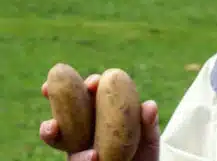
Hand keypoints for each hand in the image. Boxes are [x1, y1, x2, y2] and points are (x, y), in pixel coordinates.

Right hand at [39, 74, 159, 160]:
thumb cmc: (143, 151)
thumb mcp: (148, 136)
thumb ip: (148, 123)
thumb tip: (149, 106)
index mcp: (101, 114)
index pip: (91, 95)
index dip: (88, 85)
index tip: (93, 82)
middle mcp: (84, 129)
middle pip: (66, 111)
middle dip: (56, 99)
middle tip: (49, 89)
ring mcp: (78, 148)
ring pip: (58, 138)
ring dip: (50, 129)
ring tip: (52, 126)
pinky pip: (75, 160)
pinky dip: (81, 158)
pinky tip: (91, 156)